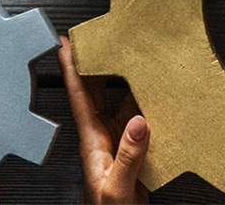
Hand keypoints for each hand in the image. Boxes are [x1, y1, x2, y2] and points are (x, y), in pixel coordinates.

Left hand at [59, 36, 149, 204]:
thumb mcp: (117, 187)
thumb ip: (128, 156)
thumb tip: (138, 121)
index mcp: (93, 142)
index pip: (79, 97)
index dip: (72, 69)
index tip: (67, 44)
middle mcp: (103, 137)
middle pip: (98, 92)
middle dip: (97, 64)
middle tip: (102, 38)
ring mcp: (118, 143)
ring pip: (121, 102)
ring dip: (126, 80)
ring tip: (134, 57)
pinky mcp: (135, 150)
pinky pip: (140, 118)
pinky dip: (147, 101)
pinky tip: (157, 93)